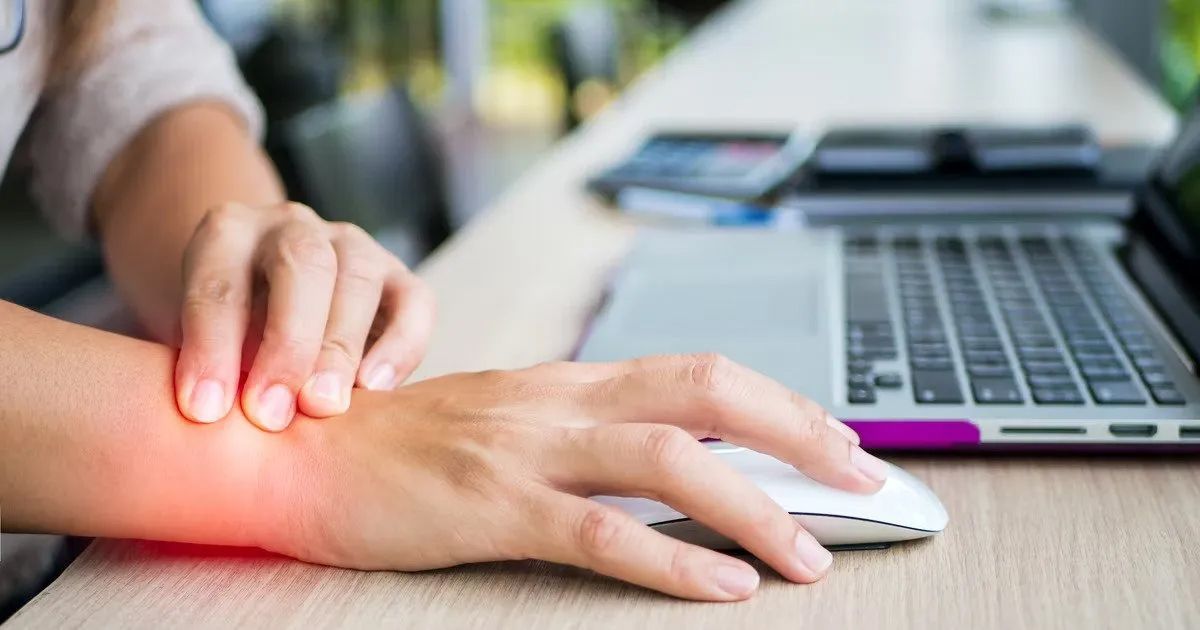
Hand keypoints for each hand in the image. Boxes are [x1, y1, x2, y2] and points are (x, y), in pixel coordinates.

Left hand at [173, 202, 434, 430]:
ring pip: (359, 279)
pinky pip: (414, 303)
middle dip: (287, 344)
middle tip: (270, 414)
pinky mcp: (401, 277)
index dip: (211, 346)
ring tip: (322, 407)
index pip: (219, 281)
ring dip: (339, 348)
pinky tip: (376, 389)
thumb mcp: (198, 343)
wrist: (269, 312)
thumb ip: (205, 369)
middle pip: (302, 265)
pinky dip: (400, 346)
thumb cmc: (225, 341)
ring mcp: (354, 246)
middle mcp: (293, 227)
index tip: (204, 411)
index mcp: (228, 232)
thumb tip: (208, 420)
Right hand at [261, 354, 887, 601]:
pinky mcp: (490, 504)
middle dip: (800, 431)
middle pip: (708, 392)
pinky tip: (722, 587)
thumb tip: (666, 462)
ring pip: (670, 460)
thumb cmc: (401, 448)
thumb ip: (582, 435)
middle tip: (865, 478)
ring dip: (756, 507)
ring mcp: (526, 449)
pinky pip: (599, 531)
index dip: (781, 403)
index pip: (699, 373)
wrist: (293, 448)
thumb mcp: (506, 424)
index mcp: (569, 382)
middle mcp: (560, 400)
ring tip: (810, 554)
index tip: (837, 439)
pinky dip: (671, 558)